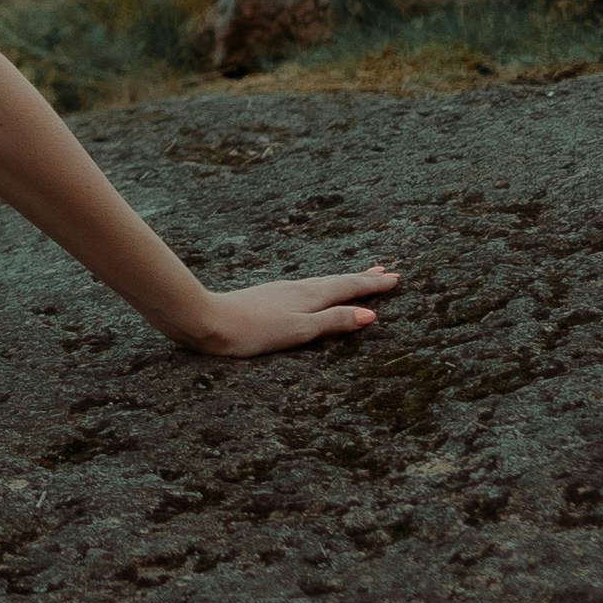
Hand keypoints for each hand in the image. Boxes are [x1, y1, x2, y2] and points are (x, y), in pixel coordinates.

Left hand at [172, 265, 399, 355]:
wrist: (206, 320)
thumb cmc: (252, 331)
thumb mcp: (299, 331)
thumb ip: (333, 321)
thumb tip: (370, 315)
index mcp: (310, 296)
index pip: (349, 288)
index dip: (372, 286)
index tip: (396, 278)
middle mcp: (298, 288)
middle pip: (336, 281)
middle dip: (361, 278)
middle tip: (384, 272)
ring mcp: (281, 291)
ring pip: (321, 283)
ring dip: (342, 280)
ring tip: (356, 277)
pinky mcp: (267, 297)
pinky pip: (306, 288)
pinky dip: (321, 288)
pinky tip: (313, 292)